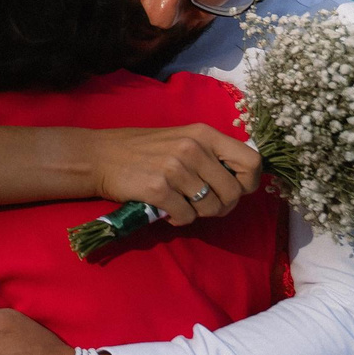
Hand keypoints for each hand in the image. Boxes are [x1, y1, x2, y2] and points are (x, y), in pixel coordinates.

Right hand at [85, 123, 261, 224]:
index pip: (252, 161)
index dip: (249, 182)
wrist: (101, 156)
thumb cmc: (145, 150)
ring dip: (198, 214)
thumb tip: (240, 181)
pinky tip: (167, 211)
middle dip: (222, 206)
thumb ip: (211, 155)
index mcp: (204, 134)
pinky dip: (179, 220)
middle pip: (233, 192)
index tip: (235, 189)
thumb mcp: (183, 139)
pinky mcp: (159, 189)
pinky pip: (186, 217)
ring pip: (210, 207)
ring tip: (182, 205)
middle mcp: (193, 148)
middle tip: (204, 206)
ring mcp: (175, 168)